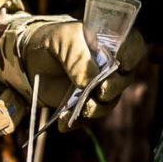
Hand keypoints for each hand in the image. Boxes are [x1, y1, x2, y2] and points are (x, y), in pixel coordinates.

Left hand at [0, 15, 148, 115]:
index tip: (123, 63)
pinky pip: (88, 118)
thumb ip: (78, 55)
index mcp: (110, 43)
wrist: (30, 59)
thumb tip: (90, 82)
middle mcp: (111, 67)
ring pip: (108, 102)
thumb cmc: (52, 41)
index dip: (132, 55)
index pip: (133, 46)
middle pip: (124, 80)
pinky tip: (63, 122)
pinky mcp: (85, 105)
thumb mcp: (62, 39)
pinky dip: (76, 122)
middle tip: (100, 91)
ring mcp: (99, 88)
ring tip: (80, 109)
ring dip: (96, 109)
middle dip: (113, 88)